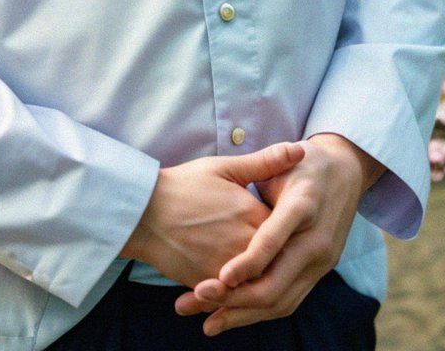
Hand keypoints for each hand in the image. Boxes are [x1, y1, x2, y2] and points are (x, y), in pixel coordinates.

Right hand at [119, 141, 304, 289]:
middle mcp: (245, 246)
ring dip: (259, 278)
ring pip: (256, 282)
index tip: (291, 225)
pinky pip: (231, 296)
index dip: (291, 230)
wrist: (144, 212)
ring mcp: (227, 269)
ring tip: (254, 266)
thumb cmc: (184, 185)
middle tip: (279, 251)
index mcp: (254, 216)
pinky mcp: (209, 285)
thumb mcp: (225, 167)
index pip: (289, 232)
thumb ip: (264, 162)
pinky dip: (236, 292)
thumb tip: (300, 150)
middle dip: (280, 259)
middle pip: (277, 261)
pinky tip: (235, 283)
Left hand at [173, 133, 384, 335]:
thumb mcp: (282, 160)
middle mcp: (316, 239)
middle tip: (199, 299)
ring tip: (208, 323)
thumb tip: (226, 195)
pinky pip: (290, 300)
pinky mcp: (320, 272)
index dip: (248, 262)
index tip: (220, 277)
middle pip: (277, 283)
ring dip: (244, 315)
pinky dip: (260, 312)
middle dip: (237, 298)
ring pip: (283, 301)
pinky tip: (233, 316)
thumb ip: (256, 175)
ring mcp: (321, 261)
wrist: (346, 172)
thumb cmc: (304, 163)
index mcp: (303, 205)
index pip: (274, 241)